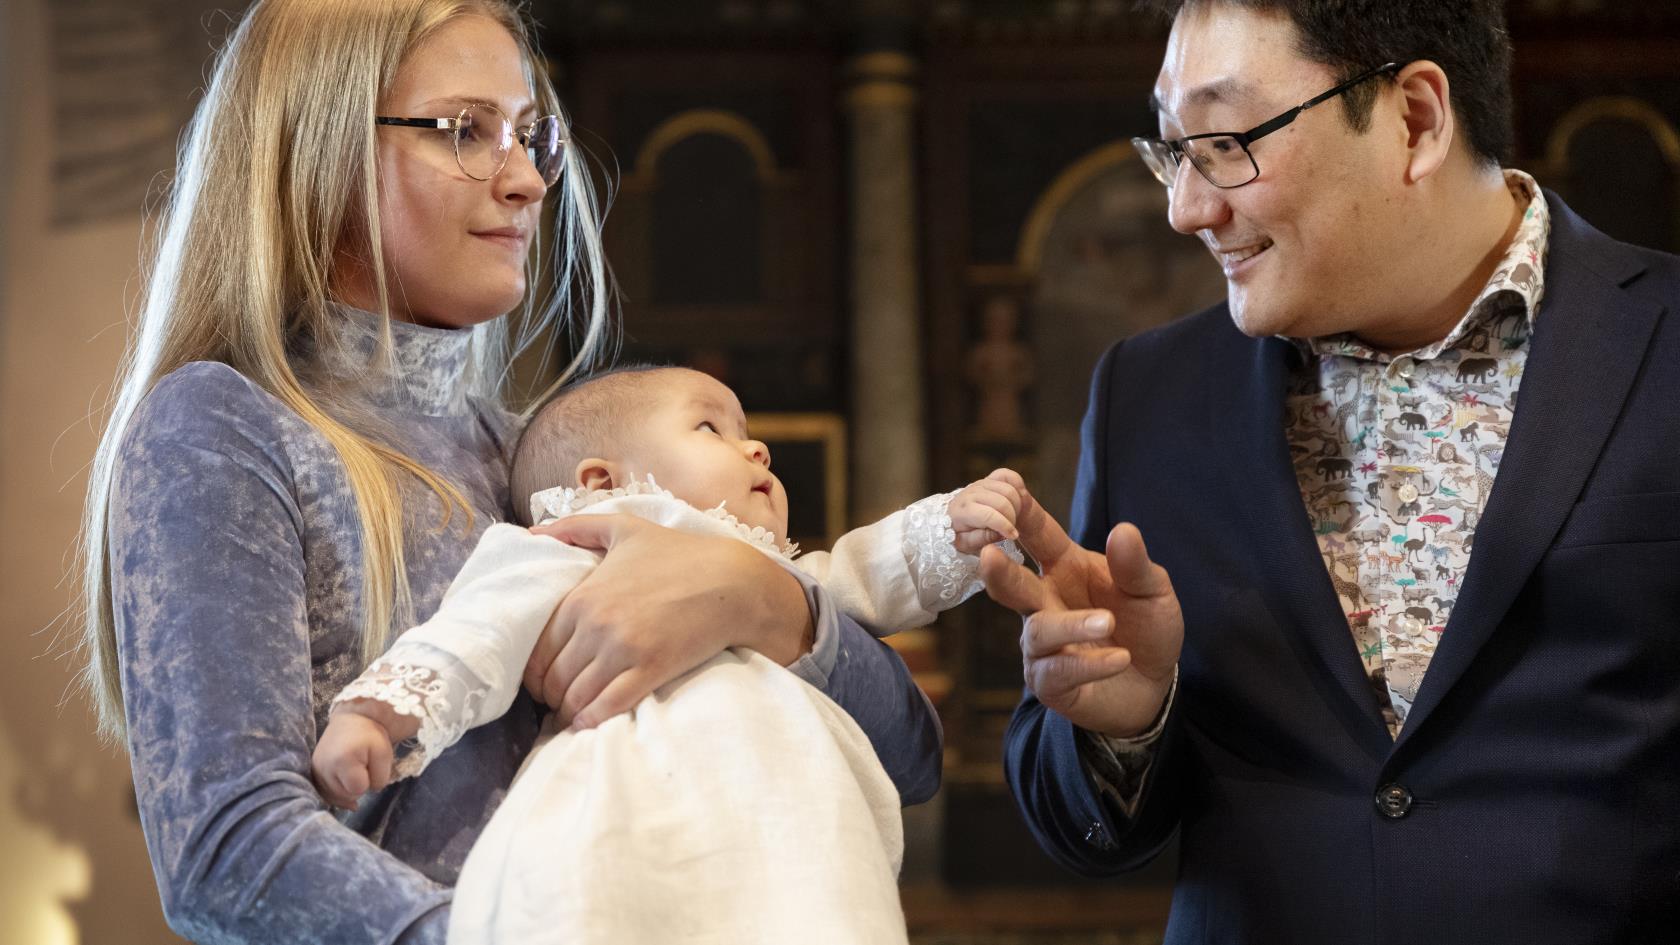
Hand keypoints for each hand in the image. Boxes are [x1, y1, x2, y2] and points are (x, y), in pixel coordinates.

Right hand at [311, 708, 398, 810]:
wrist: (352, 719)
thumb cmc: (370, 735)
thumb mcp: (384, 754)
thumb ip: (379, 780)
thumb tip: (358, 799)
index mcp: (342, 760)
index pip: (359, 789)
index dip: (369, 779)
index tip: (369, 763)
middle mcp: (323, 768)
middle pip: (346, 795)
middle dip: (357, 785)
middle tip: (361, 763)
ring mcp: (315, 771)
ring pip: (336, 797)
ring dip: (347, 788)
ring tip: (352, 767)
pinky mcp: (312, 773)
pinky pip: (326, 795)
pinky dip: (337, 790)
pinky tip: (344, 778)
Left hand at [522, 514, 813, 729]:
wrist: (732, 581)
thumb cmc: (679, 553)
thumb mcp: (624, 528)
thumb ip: (576, 526)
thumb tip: (532, 532)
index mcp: (582, 597)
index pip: (539, 650)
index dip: (536, 672)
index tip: (544, 680)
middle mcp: (595, 625)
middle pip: (554, 679)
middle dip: (551, 696)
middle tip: (558, 702)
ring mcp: (622, 649)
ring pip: (576, 696)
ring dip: (569, 712)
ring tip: (573, 715)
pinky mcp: (650, 669)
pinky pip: (607, 705)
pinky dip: (592, 720)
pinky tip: (589, 723)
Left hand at [949, 467, 1026, 554]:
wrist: (952, 517)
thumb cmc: (960, 534)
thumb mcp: (966, 544)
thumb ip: (982, 539)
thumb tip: (1000, 532)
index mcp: (963, 511)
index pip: (989, 515)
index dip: (1005, 526)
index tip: (1013, 536)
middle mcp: (971, 493)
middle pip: (1002, 502)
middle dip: (1012, 518)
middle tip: (1010, 529)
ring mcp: (982, 483)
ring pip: (1009, 490)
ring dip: (1016, 506)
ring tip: (1011, 518)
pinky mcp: (990, 478)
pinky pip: (1009, 476)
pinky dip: (1017, 487)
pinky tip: (1015, 502)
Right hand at [979, 496, 1182, 737]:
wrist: (1153, 685)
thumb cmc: (1145, 627)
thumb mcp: (1152, 591)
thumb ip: (1135, 565)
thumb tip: (1124, 530)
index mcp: (1063, 567)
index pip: (1036, 534)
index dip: (1020, 512)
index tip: (1006, 486)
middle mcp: (1044, 602)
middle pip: (1012, 584)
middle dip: (998, 571)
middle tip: (988, 555)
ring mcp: (1043, 645)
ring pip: (1040, 631)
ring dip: (1072, 625)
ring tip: (1108, 623)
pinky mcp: (1050, 682)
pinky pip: (1058, 672)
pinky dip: (1088, 664)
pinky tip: (1119, 658)